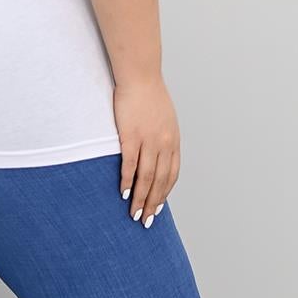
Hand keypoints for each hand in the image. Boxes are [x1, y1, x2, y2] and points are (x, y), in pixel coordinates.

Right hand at [113, 76, 179, 225]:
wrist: (140, 76)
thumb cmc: (149, 96)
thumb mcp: (164, 119)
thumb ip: (162, 137)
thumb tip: (158, 153)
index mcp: (173, 141)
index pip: (172, 175)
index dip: (164, 193)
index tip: (158, 207)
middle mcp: (165, 144)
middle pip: (160, 181)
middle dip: (153, 203)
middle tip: (146, 220)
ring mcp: (148, 140)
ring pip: (146, 177)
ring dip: (141, 198)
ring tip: (135, 214)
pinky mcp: (131, 135)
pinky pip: (130, 164)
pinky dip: (128, 181)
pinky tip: (124, 192)